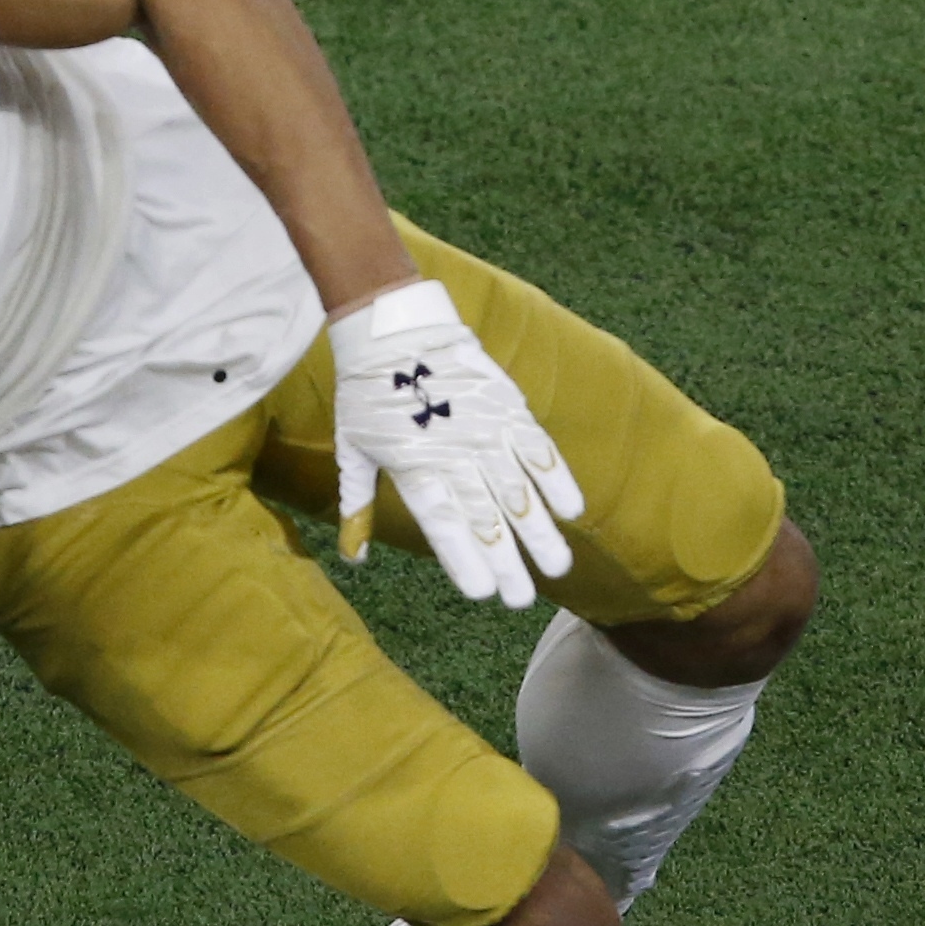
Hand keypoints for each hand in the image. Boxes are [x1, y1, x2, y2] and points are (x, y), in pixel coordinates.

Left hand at [325, 280, 583, 605]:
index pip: (444, 524)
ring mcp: (484, 428)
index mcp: (414, 466)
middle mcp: (454, 452)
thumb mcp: (352, 448)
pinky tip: (571, 510)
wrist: (394, 325)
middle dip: (507, 561)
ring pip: (518, 489)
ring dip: (540, 531)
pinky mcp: (506, 405)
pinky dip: (557, 478)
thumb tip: (353, 559)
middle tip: (522, 600)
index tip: (482, 593)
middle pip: (486, 516)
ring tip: (558, 567)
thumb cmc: (367, 391)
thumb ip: (358, 503)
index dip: (463, 559)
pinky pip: (539, 447)